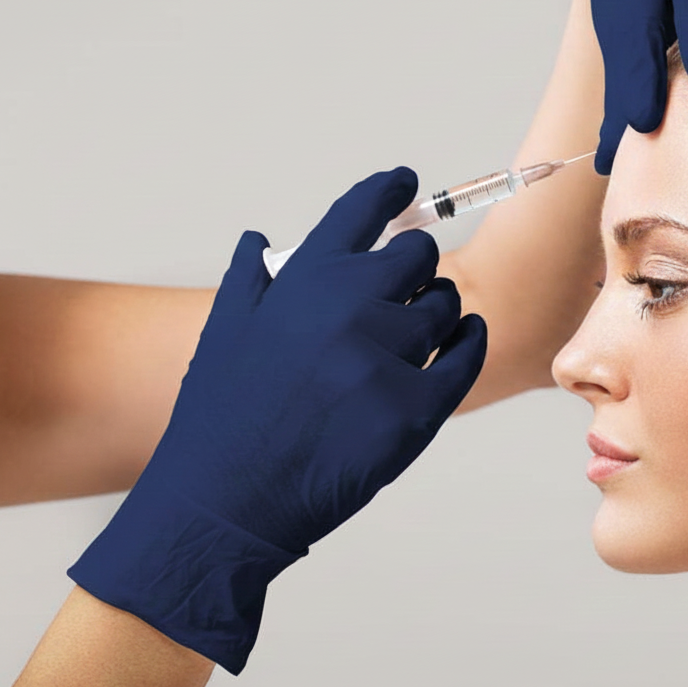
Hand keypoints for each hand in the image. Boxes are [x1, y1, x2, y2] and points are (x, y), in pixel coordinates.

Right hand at [67, 167, 486, 674]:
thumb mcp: (224, 335)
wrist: (224, 504)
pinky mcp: (414, 411)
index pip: (361, 211)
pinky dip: (467, 343)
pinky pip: (465, 356)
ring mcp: (383, 359)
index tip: (405, 182)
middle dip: (414, 267)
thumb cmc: (220, 421)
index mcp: (301, 281)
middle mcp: (346, 308)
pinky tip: (461, 341)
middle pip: (417, 256)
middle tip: (407, 286)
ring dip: (438, 311)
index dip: (390, 190)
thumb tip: (263, 238)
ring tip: (416, 332)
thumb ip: (252, 280)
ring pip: (445, 306)